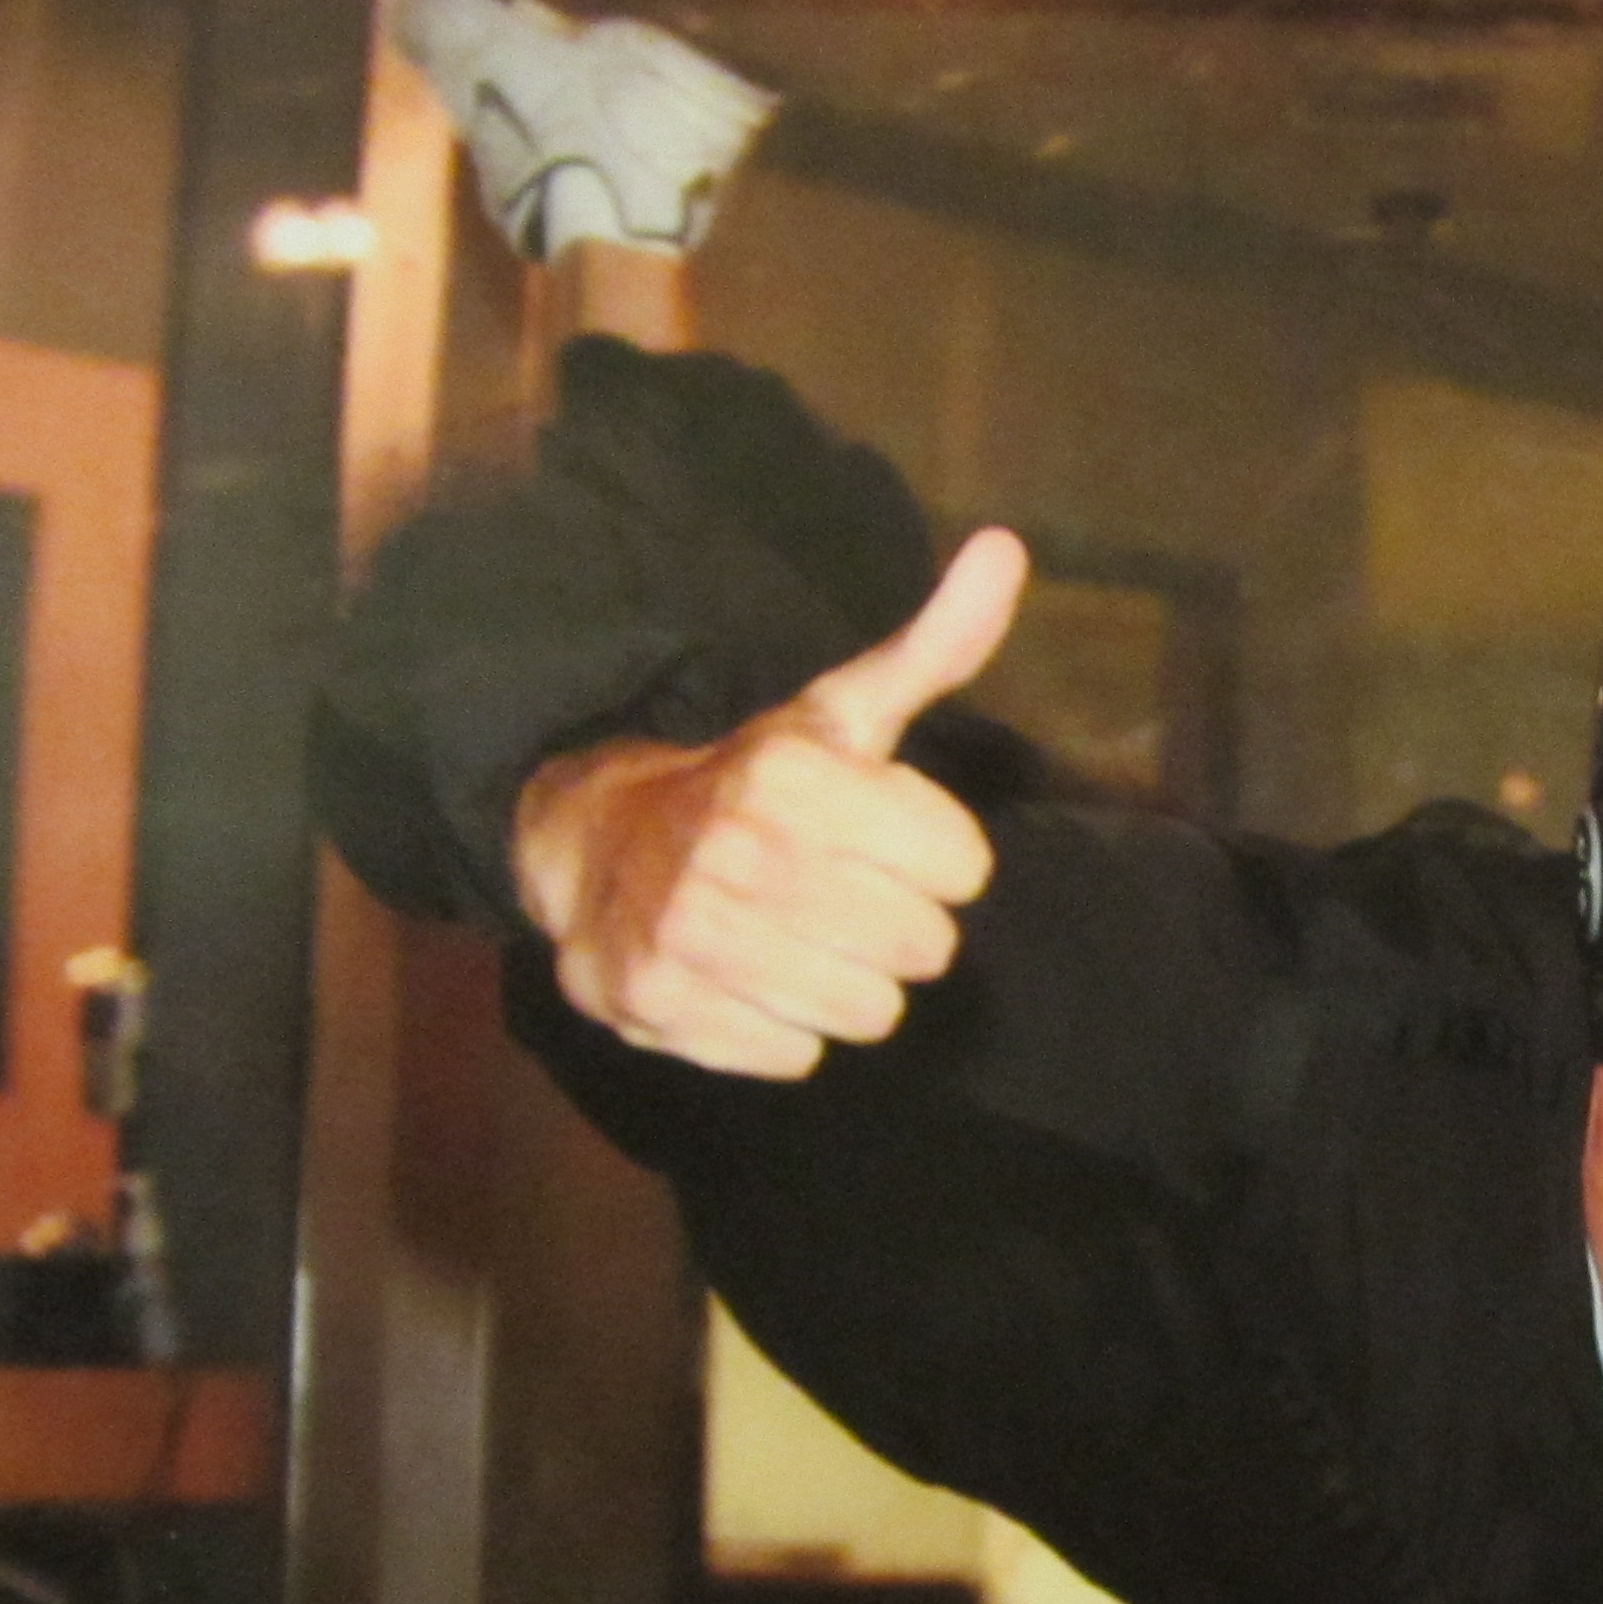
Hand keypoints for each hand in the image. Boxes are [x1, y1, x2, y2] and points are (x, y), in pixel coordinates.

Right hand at [511, 529, 1027, 1075]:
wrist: (597, 843)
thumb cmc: (754, 786)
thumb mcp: (839, 712)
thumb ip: (932, 646)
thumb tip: (1005, 548)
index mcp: (791, 777)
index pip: (966, 867)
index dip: (939, 858)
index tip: (889, 841)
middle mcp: (735, 855)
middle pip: (925, 950)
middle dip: (901, 929)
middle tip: (846, 898)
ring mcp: (691, 937)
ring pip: (870, 1013)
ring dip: (851, 985)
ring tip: (801, 938)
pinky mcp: (662, 1008)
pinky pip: (797, 1055)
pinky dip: (786, 1029)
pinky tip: (751, 979)